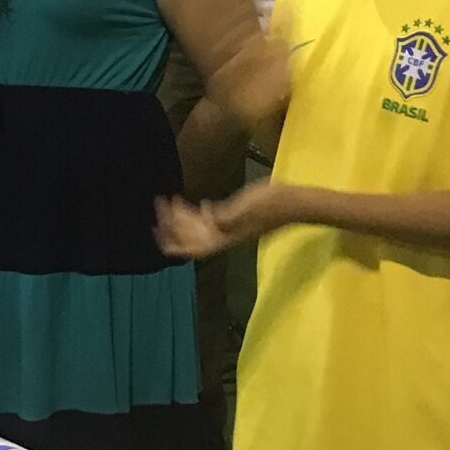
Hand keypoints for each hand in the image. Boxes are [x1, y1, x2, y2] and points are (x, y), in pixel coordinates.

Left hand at [155, 178, 292, 258]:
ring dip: (183, 219)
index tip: (156, 231)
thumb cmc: (271, 204)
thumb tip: (204, 217)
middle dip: (172, 226)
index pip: (193, 247)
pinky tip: (197, 204)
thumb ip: (224, 216)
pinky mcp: (236, 218)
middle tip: (158, 207)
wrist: (293, 202)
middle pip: (192, 238)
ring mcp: (230, 228)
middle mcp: (224, 236)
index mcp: (224, 237)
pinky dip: (199, 214)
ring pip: (200, 229)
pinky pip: (211, 220)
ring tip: (171, 202)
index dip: (173, 243)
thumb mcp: (246, 208)